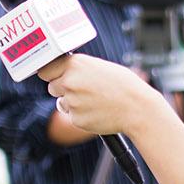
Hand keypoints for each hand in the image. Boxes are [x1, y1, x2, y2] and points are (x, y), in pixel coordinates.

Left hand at [38, 55, 168, 136]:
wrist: (137, 108)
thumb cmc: (123, 85)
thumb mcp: (99, 66)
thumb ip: (78, 69)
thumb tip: (62, 72)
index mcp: (75, 64)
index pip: (46, 70)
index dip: (53, 74)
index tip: (56, 77)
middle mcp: (69, 81)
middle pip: (51, 87)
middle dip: (62, 89)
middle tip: (82, 90)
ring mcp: (71, 101)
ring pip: (61, 103)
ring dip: (71, 103)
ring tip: (94, 101)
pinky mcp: (75, 119)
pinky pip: (72, 117)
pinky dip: (81, 116)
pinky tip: (97, 111)